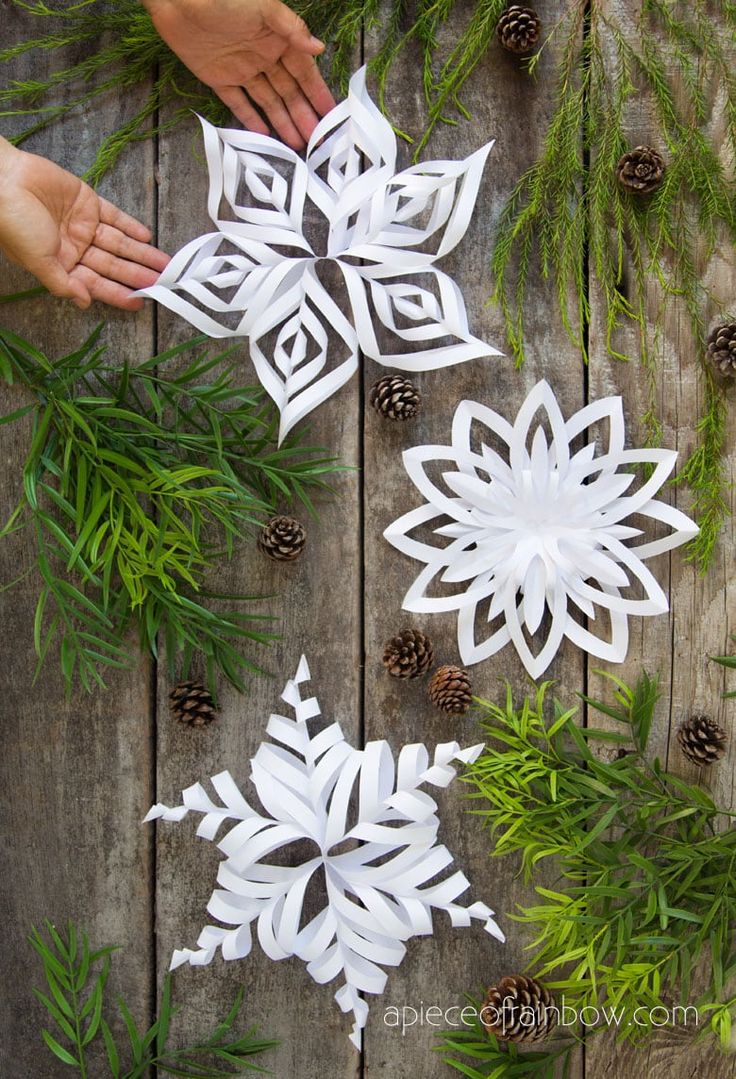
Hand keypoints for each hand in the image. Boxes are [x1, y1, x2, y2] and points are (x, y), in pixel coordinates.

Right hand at [0, 139, 168, 310]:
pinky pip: (113, 216)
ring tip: (163, 263)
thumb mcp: (37, 261)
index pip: (96, 284)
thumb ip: (61, 283)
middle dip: (136, 274)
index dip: (119, 293)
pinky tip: (146, 236)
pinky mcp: (86, 201)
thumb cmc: (13, 223)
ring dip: (140, 253)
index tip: (141, 302)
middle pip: (112, 265)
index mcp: (60, 265)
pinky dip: (130, 225)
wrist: (2, 180)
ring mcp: (81, 224)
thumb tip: (84, 302)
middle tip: (161, 282)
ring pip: (117, 243)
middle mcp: (73, 247)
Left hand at [144, 0, 335, 149]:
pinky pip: (238, 102)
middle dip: (303, 116)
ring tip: (297, 145)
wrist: (179, 0)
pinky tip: (264, 134)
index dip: (316, 93)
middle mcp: (263, 56)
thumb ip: (291, 29)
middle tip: (316, 141)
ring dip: (283, 122)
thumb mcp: (264, 8)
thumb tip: (319, 48)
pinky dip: (250, 118)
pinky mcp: (219, 78)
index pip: (303, 73)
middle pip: (288, 92)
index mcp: (277, 40)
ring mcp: (241, 69)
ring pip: (268, 101)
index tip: (330, 115)